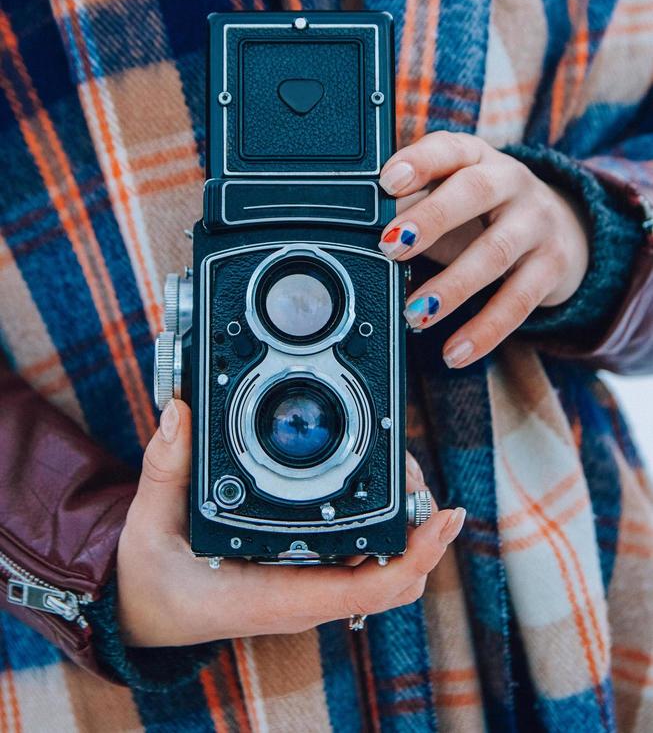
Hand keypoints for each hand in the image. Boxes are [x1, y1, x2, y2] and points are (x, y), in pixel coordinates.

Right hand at [117, 400, 465, 646]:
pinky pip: (360, 561)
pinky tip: (381, 492)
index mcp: (278, 595)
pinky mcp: (302, 575)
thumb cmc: (151, 580)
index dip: (418, 552)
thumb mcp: (151, 523)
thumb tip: (180, 412)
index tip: (446, 516)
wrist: (140, 611)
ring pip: (383, 569)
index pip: (372, 587)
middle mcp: (305, 596)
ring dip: (405, 524)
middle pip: (394, 574)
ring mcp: (308, 588)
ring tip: (403, 468)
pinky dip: (383, 530)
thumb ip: (166, 466)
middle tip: (412, 464)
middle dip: (419, 522)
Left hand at [378, 132, 589, 367]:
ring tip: (416, 314)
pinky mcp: (553, 266)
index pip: (449, 148)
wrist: (565, 227)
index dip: (419, 161)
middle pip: (474, 191)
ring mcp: (537, 223)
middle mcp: (512, 181)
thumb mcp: (452, 194)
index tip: (386, 181)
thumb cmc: (485, 211)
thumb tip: (358, 228)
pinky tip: (456, 351)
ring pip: (496, 253)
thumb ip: (410, 203)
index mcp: (478, 157)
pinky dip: (485, 330)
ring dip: (453, 287)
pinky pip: (519, 301)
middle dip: (432, 219)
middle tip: (391, 247)